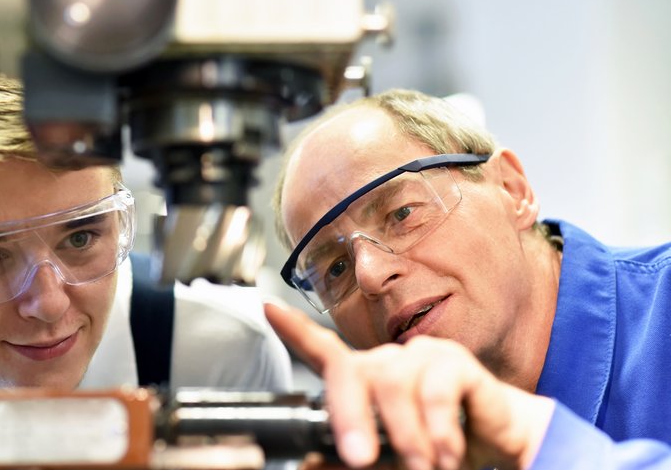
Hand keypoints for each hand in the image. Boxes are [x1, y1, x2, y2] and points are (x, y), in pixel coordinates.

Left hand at [264, 303, 553, 469]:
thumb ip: (352, 457)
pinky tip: (446, 451)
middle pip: (352, 370)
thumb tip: (309, 466)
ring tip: (422, 465)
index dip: (294, 329)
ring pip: (394, 381)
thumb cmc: (435, 448)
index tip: (268, 309)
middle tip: (358, 458)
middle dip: (350, 416)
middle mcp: (388, 362)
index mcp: (365, 381)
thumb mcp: (388, 461)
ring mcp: (421, 357)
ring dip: (406, 433)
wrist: (496, 448)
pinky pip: (438, 385)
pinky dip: (438, 425)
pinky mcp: (456, 363)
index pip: (323, 350)